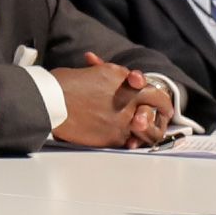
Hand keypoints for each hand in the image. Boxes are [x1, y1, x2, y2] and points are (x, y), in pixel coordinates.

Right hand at [51, 55, 175, 147]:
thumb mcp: (93, 72)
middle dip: (162, 110)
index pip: (149, 86)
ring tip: (149, 133)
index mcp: (120, 77)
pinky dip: (130, 141)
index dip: (157, 95)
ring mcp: (122, 118)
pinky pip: (129, 141)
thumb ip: (112, 78)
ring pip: (148, 128)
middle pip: (156, 103)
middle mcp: (127, 96)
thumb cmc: (64, 84)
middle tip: (165, 115)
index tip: (160, 102)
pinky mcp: (113, 136)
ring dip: (150, 130)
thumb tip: (120, 82)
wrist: (50, 101)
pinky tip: (129, 142)